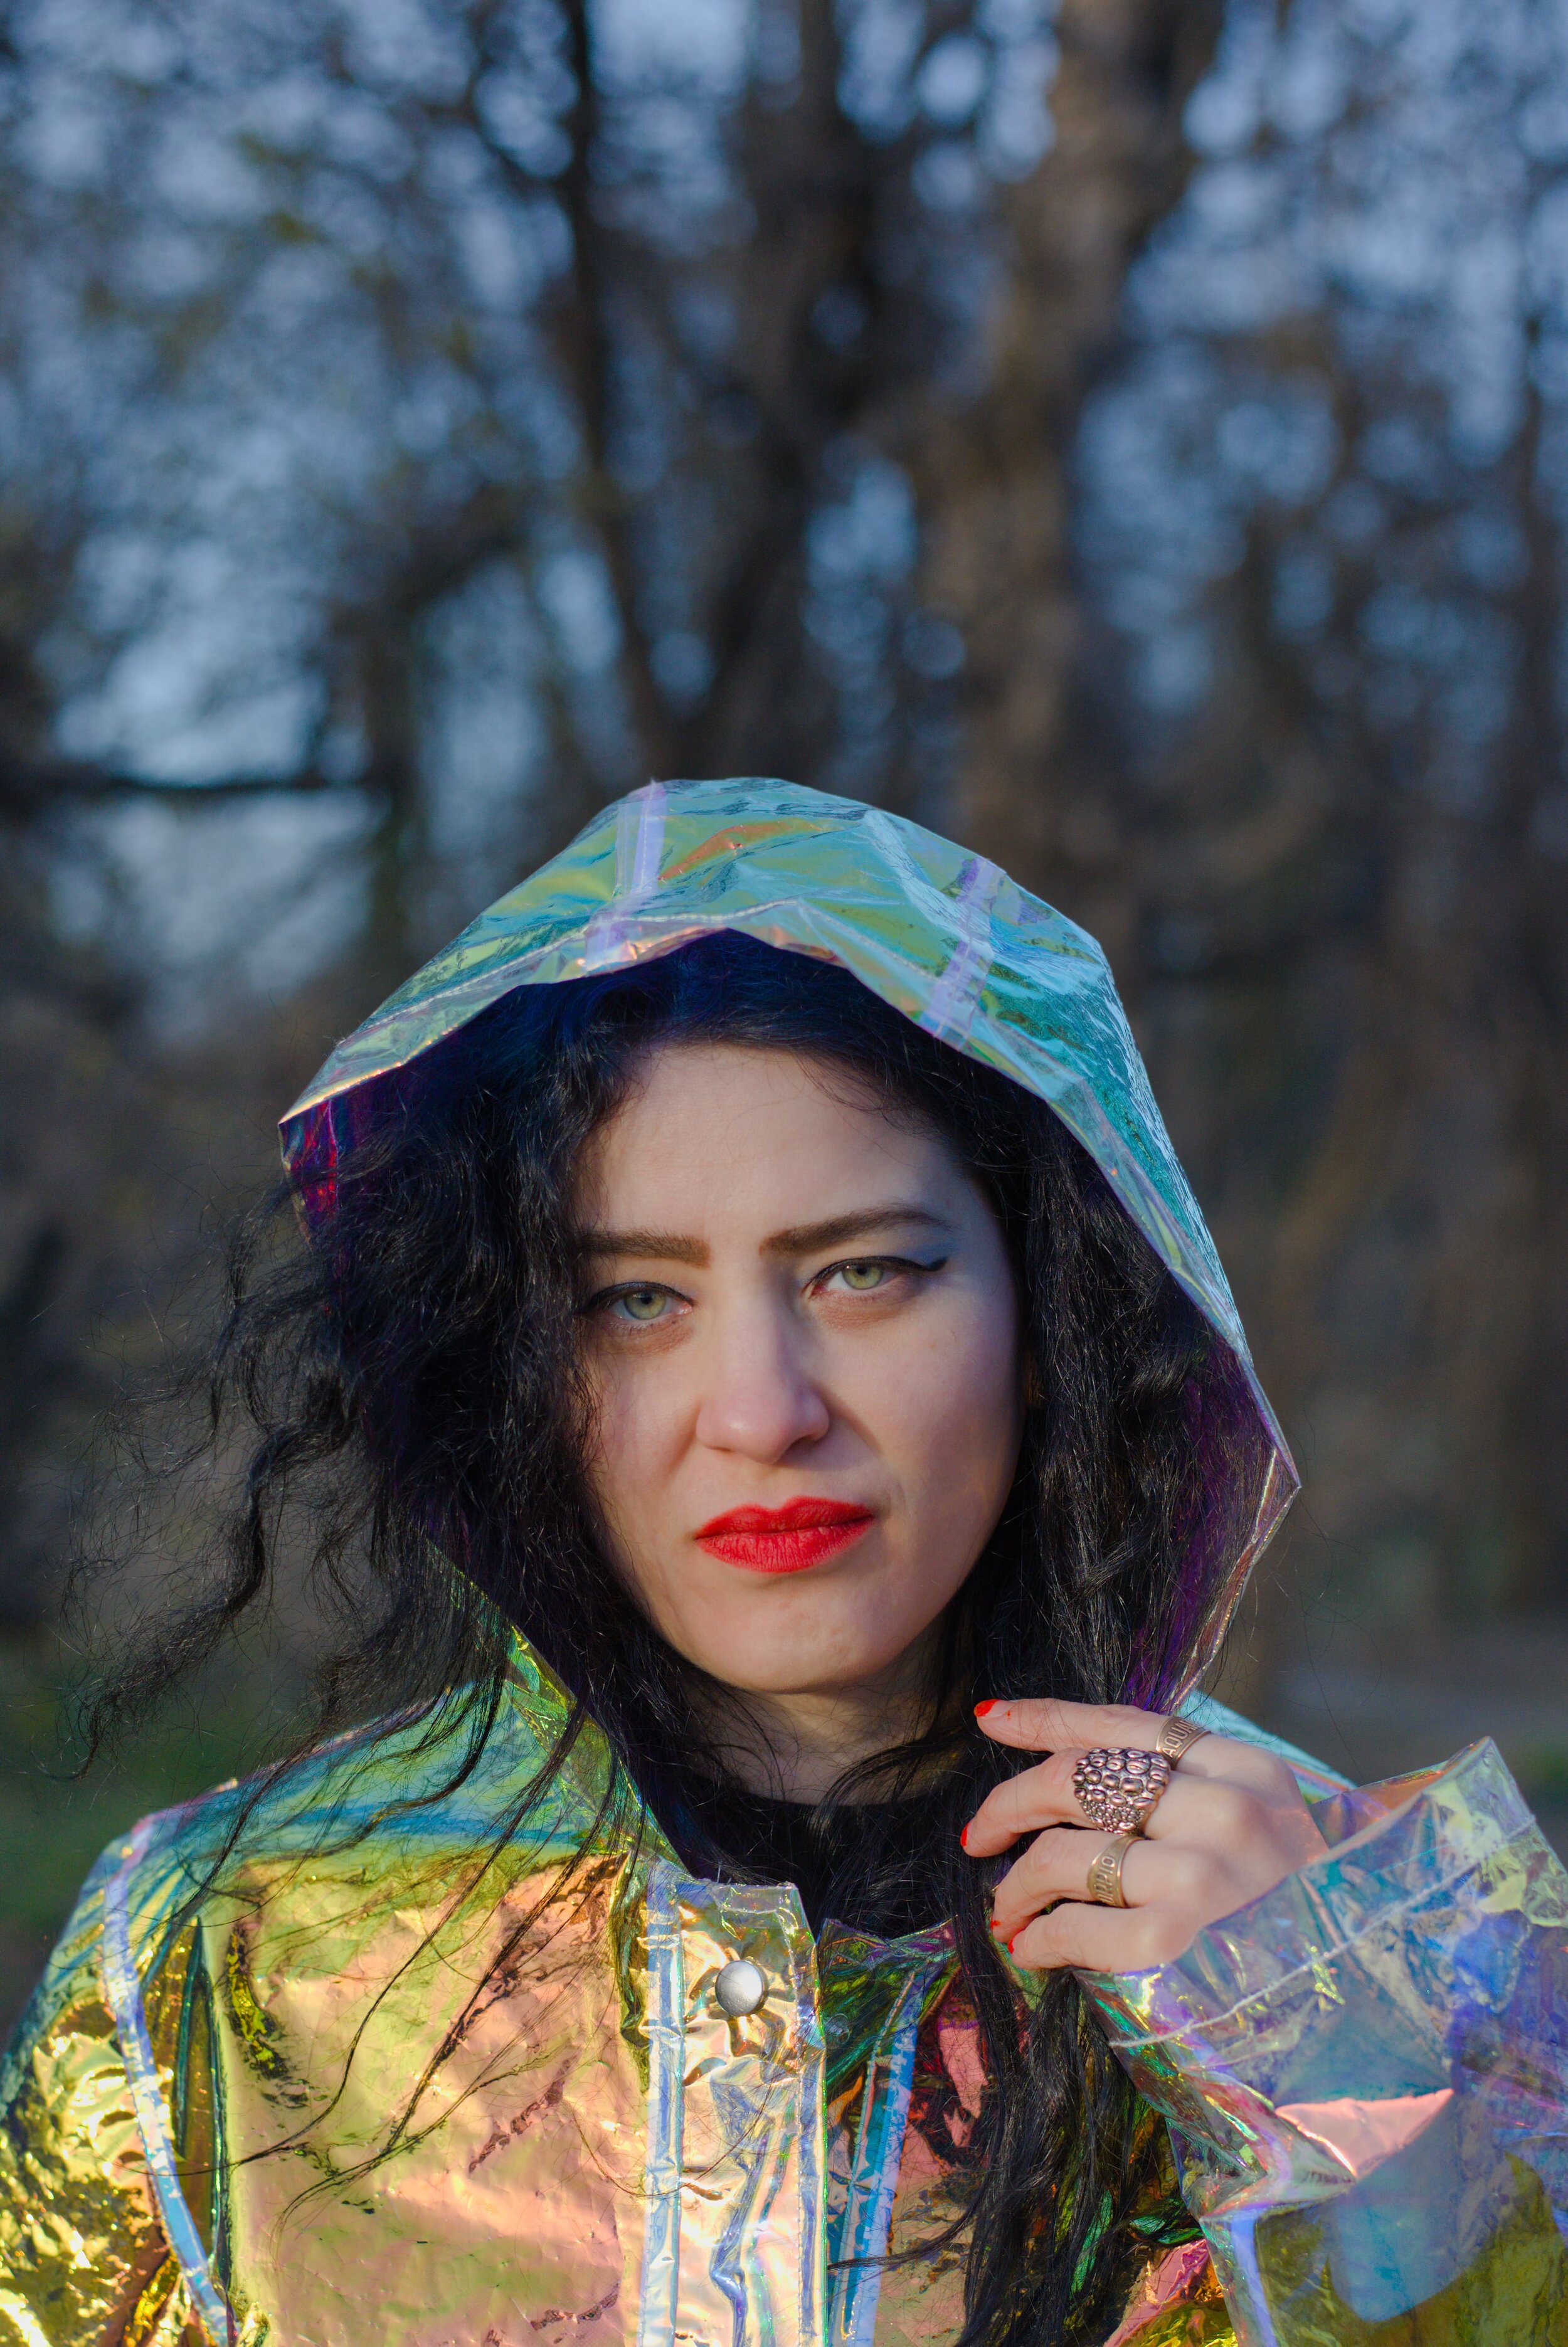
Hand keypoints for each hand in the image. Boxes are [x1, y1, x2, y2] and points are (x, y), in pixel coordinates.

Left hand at [962, 1699, 1328, 1971]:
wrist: (1363, 2008)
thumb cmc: (1298, 1919)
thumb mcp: (1259, 1828)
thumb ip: (1185, 1793)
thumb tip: (1071, 1767)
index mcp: (1244, 1768)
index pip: (1121, 1725)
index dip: (1046, 1719)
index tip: (991, 1719)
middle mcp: (1225, 1808)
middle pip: (1076, 1778)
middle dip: (1010, 1803)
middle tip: (981, 1837)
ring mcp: (1202, 1874)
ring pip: (1063, 1853)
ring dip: (1016, 1885)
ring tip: (1007, 1911)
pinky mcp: (1178, 1942)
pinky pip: (1075, 1926)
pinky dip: (1040, 1938)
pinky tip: (1032, 1950)